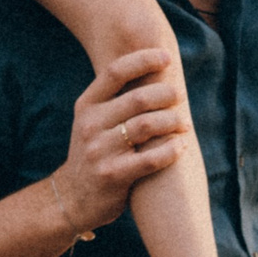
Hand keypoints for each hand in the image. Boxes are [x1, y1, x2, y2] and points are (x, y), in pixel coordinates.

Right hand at [49, 48, 187, 236]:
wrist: (73, 198)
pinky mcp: (113, 175)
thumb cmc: (95, 152)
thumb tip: (156, 69)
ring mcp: (100, 151)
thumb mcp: (93, 121)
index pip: (115, 72)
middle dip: (166, 94)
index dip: (143, 60)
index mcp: (86, 105)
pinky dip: (172, 150)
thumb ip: (116, 100)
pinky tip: (181, 147)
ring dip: (173, 121)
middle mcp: (90, 124)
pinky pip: (151, 158)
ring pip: (147, 126)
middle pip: (138, 98)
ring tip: (185, 123)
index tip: (166, 58)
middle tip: (180, 95)